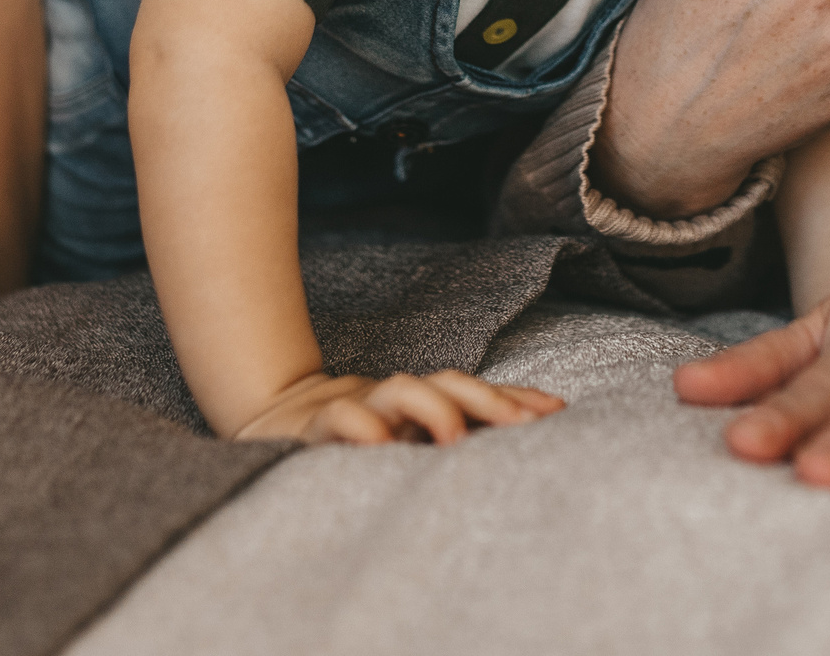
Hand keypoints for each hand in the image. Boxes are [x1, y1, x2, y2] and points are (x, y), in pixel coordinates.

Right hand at [231, 368, 564, 445]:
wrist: (272, 419)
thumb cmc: (359, 442)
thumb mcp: (411, 446)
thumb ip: (459, 438)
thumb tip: (527, 437)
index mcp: (424, 406)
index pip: (477, 395)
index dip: (516, 399)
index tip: (557, 413)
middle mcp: (397, 401)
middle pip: (449, 383)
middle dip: (489, 400)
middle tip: (522, 426)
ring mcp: (361, 409)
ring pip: (401, 390)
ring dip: (432, 407)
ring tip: (455, 437)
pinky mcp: (318, 429)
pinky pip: (341, 420)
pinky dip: (361, 428)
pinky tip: (381, 444)